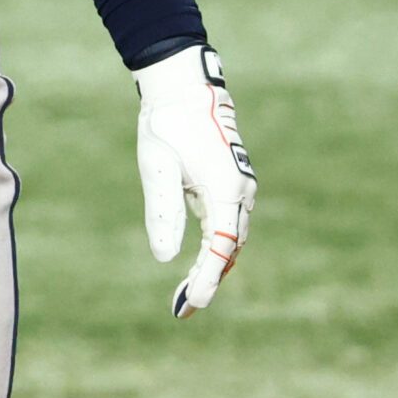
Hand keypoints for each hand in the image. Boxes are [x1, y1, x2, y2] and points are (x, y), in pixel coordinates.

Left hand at [133, 44, 255, 317]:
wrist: (183, 89)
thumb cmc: (167, 125)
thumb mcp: (157, 167)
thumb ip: (163, 211)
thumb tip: (166, 259)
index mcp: (226, 189)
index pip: (220, 247)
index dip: (207, 279)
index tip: (192, 304)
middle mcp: (241, 192)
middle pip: (229, 249)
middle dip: (208, 279)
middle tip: (181, 308)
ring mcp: (240, 188)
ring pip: (231, 239)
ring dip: (213, 266)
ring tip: (186, 295)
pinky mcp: (232, 185)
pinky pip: (227, 226)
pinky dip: (215, 248)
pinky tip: (198, 265)